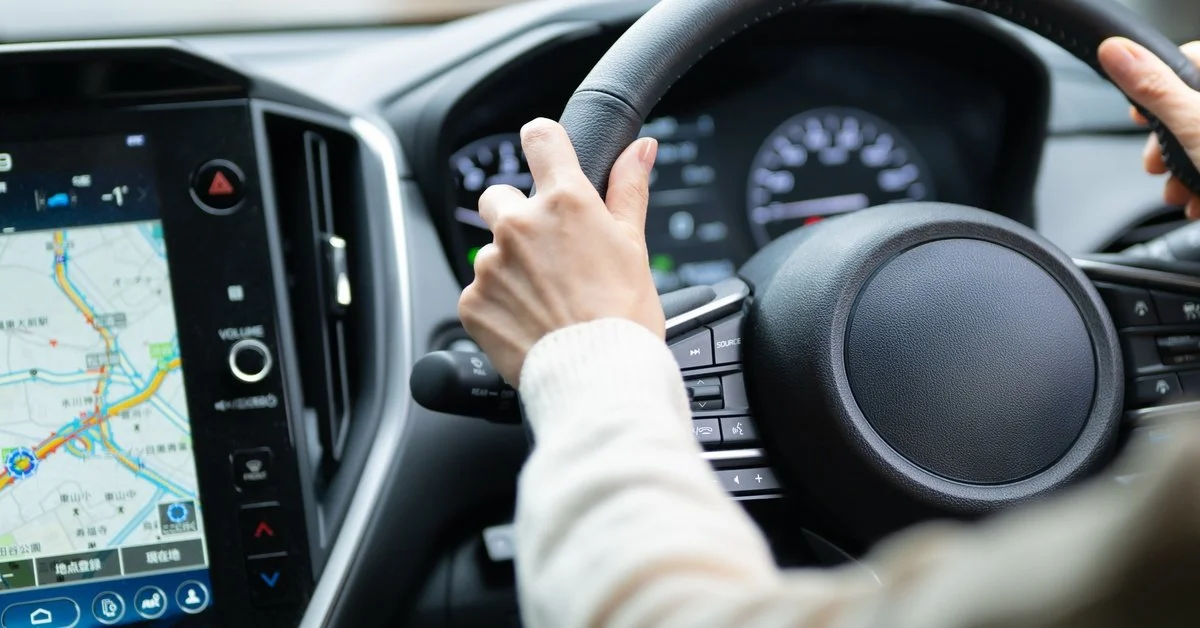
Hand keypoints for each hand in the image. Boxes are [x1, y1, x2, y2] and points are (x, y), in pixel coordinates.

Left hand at [458, 119, 662, 385]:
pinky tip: (528, 321)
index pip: (539, 138)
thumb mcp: (634, 246)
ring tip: (544, 300)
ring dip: (510, 267)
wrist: (598, 379)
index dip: (544, 144)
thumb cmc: (623, 317)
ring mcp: (490, 264)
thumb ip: (629, 189)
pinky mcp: (472, 301)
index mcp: (564, 202)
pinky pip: (479, 292)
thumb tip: (640, 149)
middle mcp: (519, 225)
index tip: (546, 157)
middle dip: (517, 217)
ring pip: (491, 251)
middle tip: (548, 255)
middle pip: (499, 196)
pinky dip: (498, 304)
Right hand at [1098, 38, 1199, 217]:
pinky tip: (1198, 201)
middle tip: (1156, 164)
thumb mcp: (1192, 124)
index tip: (1140, 116)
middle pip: (1193, 105)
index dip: (1156, 87)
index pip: (1189, 60)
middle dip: (1168, 142)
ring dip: (1182, 170)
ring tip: (1178, 193)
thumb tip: (1116, 51)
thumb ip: (1152, 87)